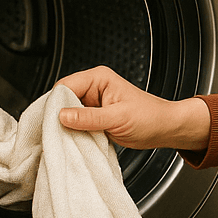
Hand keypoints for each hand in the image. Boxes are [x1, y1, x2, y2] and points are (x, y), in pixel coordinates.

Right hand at [57, 66, 210, 151]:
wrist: (164, 128)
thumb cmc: (150, 117)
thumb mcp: (119, 118)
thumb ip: (90, 117)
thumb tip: (63, 116)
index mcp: (98, 78)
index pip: (64, 86)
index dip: (56, 104)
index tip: (54, 122)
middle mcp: (92, 88)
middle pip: (61, 100)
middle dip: (60, 117)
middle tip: (60, 133)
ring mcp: (91, 103)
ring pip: (65, 113)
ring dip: (67, 126)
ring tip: (72, 137)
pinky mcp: (92, 117)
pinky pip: (74, 123)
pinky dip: (73, 132)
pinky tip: (77, 139)